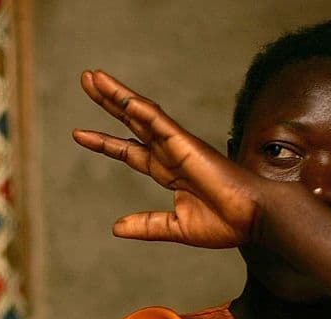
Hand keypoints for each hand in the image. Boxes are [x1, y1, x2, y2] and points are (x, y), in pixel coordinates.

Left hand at [73, 70, 262, 247]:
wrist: (252, 220)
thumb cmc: (225, 223)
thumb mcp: (175, 226)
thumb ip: (147, 225)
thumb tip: (116, 228)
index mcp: (167, 171)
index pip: (128, 151)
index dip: (104, 142)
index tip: (78, 133)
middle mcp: (169, 153)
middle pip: (130, 122)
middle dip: (107, 102)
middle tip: (85, 80)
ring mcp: (176, 144)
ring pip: (140, 113)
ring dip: (116, 94)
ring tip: (93, 77)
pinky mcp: (186, 143)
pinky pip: (158, 121)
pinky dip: (138, 108)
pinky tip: (120, 97)